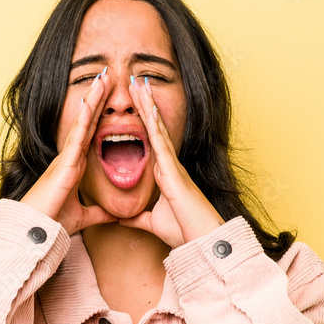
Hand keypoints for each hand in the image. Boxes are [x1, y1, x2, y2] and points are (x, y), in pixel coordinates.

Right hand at [19, 70, 118, 235]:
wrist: (37, 232)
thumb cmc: (54, 223)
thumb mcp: (85, 217)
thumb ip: (99, 213)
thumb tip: (115, 214)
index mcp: (76, 168)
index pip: (91, 135)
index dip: (100, 116)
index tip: (109, 98)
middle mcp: (71, 158)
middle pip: (88, 122)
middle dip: (97, 99)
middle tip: (107, 76)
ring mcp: (67, 158)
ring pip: (83, 122)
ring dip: (93, 99)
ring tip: (103, 78)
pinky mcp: (65, 163)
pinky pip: (77, 136)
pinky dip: (84, 118)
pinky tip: (91, 101)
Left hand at [119, 75, 224, 247]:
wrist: (201, 241)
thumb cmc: (184, 232)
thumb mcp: (152, 223)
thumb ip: (137, 218)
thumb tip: (122, 218)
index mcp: (164, 174)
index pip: (150, 141)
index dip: (143, 121)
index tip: (134, 103)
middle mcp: (169, 165)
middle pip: (154, 128)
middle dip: (145, 105)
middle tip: (135, 82)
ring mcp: (172, 165)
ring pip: (157, 128)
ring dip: (148, 105)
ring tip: (139, 83)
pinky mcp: (173, 170)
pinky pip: (160, 142)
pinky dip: (153, 124)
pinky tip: (147, 106)